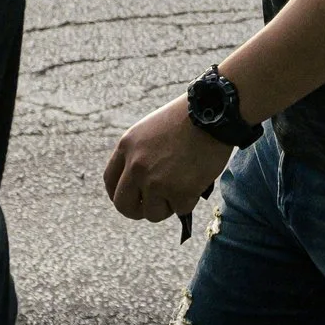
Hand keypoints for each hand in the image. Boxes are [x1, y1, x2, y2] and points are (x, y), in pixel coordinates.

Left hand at [101, 97, 232, 221]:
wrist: (214, 111)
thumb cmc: (188, 117)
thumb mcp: (151, 129)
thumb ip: (141, 154)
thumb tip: (142, 184)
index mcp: (127, 147)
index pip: (110, 182)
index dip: (120, 194)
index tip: (132, 198)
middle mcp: (136, 166)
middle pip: (124, 205)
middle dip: (138, 210)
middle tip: (154, 206)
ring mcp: (157, 182)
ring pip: (153, 213)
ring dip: (168, 206)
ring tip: (183, 187)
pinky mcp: (179, 193)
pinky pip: (180, 210)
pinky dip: (189, 201)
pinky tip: (197, 181)